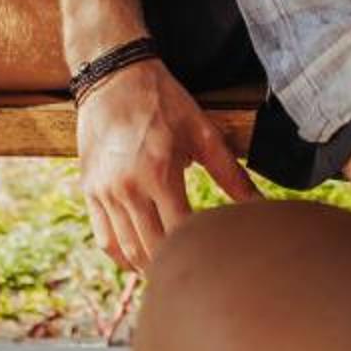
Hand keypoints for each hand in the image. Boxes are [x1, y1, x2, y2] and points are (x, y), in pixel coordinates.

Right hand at [77, 60, 258, 270]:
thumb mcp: (202, 132)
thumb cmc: (163, 101)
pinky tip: (139, 261)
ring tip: (172, 274)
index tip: (219, 258)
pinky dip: (121, 257)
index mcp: (160, 173)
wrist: (113, 76)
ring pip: (127, 251)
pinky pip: (104, 238)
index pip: (182, 233)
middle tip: (199, 275)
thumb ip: (231, 174)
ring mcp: (105, 192)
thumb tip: (260, 204)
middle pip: (153, 249)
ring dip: (149, 269)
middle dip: (175, 267)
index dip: (201, 252)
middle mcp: (128, 187)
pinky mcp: (90, 190)